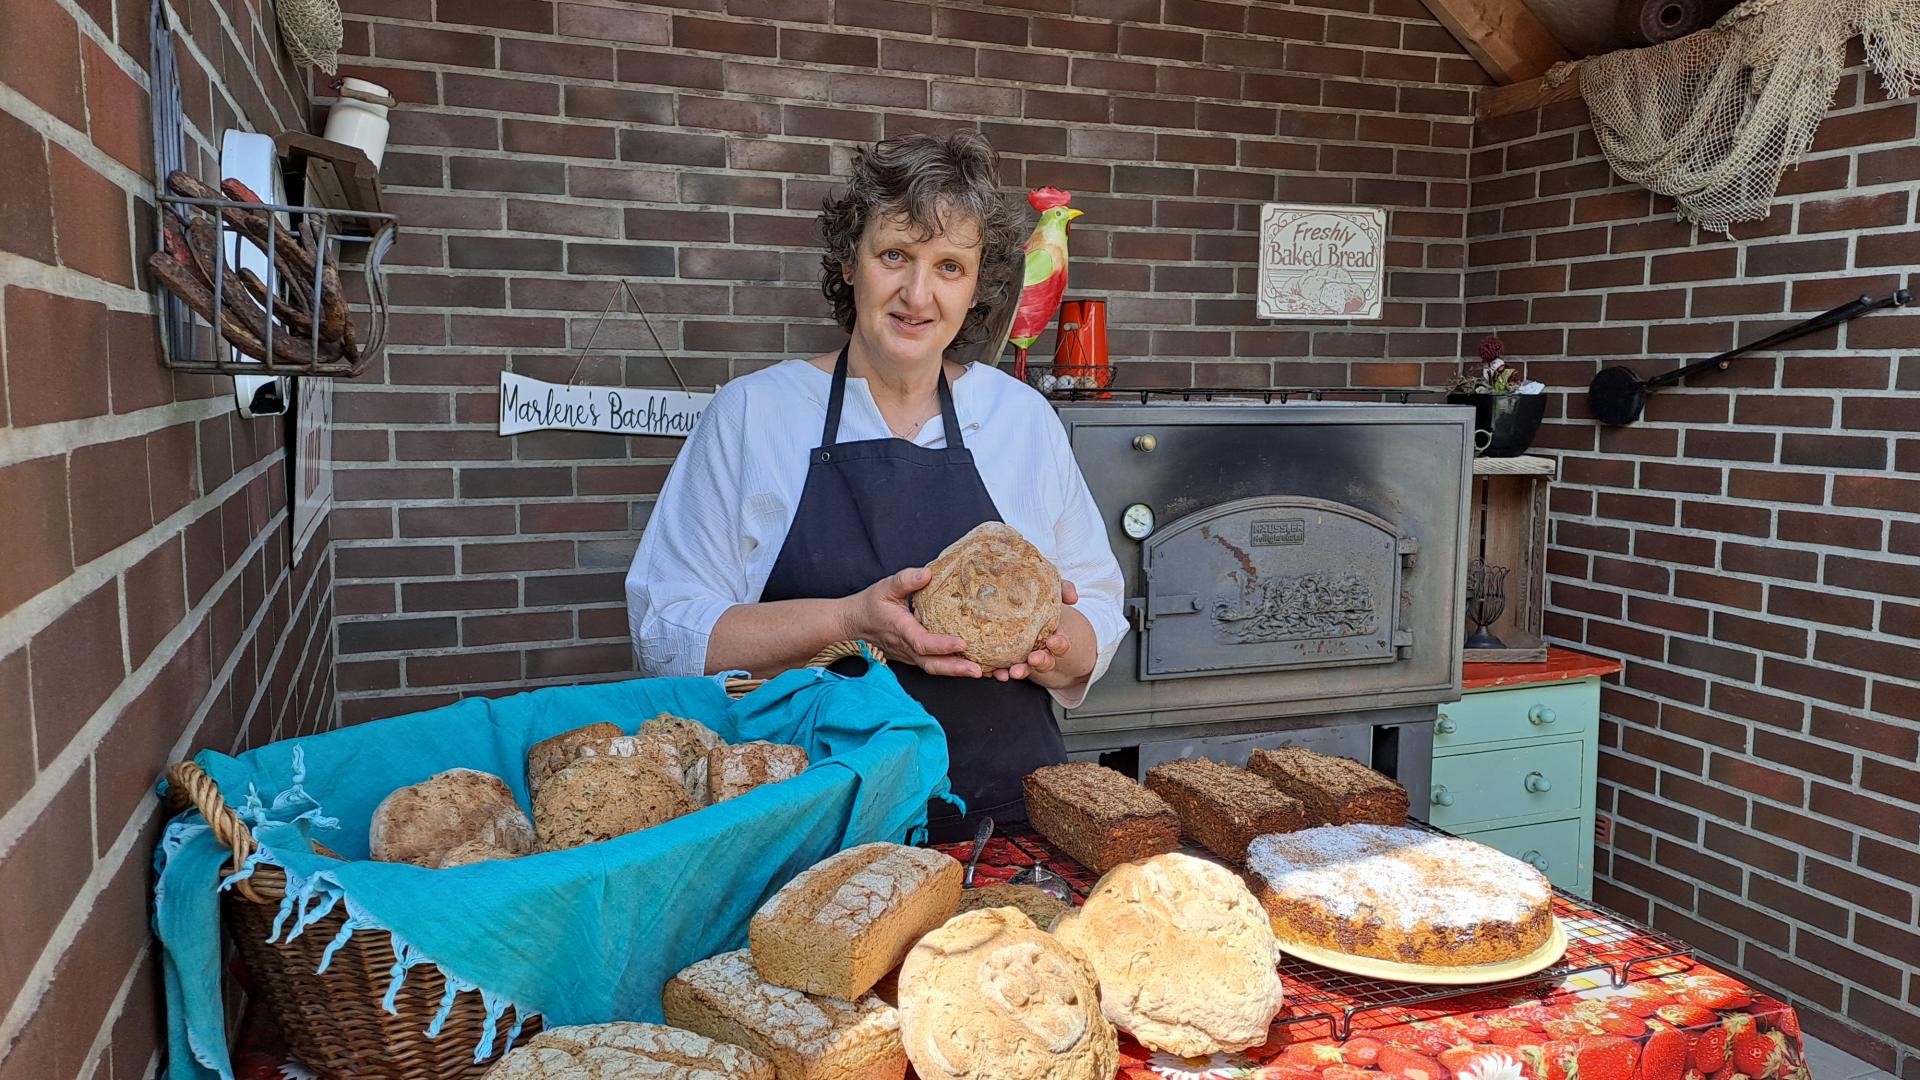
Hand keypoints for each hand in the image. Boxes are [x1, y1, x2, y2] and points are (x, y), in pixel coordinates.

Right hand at [840, 568, 982, 677]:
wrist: (853, 626)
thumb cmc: (870, 605)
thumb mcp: (885, 587)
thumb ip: (905, 580)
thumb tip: (927, 573)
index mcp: (901, 630)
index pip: (922, 642)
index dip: (941, 645)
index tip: (962, 643)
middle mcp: (906, 648)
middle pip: (932, 664)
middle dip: (956, 669)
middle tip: (979, 671)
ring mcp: (910, 656)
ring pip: (935, 668)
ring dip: (958, 672)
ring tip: (984, 672)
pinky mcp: (915, 657)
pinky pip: (935, 666)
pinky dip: (954, 669)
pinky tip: (974, 666)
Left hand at [989, 580, 1078, 681]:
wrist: (1024, 613)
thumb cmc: (1041, 606)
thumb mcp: (1054, 595)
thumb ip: (1064, 591)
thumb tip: (1072, 597)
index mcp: (1054, 638)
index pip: (1061, 644)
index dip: (1059, 644)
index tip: (1053, 641)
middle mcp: (1041, 651)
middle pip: (1044, 661)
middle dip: (1040, 661)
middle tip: (1034, 659)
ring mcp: (1025, 658)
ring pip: (1025, 668)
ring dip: (1020, 671)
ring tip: (1012, 672)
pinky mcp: (1007, 661)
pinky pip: (1003, 669)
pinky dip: (998, 672)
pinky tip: (992, 671)